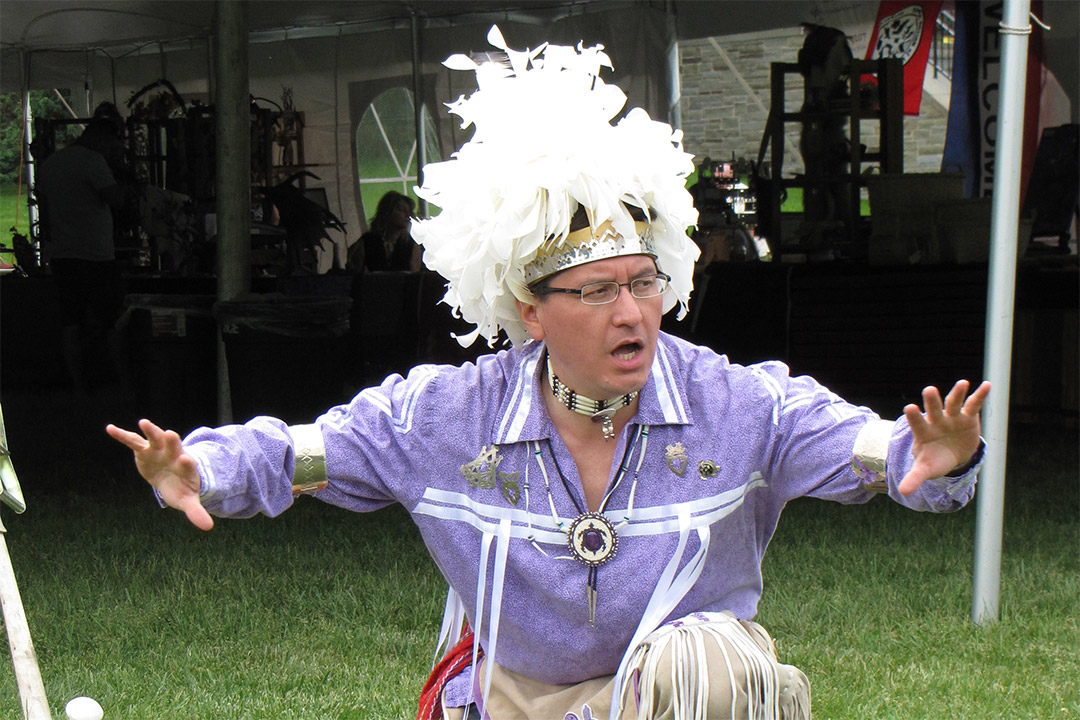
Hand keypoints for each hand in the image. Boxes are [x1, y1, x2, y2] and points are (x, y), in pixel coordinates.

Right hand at [106, 419, 213, 529]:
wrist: (173, 476)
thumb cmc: (181, 488)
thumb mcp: (188, 501)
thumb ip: (196, 512)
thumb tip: (208, 527)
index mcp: (186, 467)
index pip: (188, 465)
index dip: (187, 463)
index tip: (186, 460)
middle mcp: (173, 454)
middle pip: (174, 446)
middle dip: (172, 441)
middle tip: (170, 433)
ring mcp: (158, 450)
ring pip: (155, 438)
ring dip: (150, 431)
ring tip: (143, 422)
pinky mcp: (144, 449)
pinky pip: (132, 441)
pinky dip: (122, 435)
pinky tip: (109, 428)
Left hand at [898, 380, 990, 494]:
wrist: (951, 454)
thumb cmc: (934, 459)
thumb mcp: (925, 469)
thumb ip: (915, 477)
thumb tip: (904, 493)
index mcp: (923, 432)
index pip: (917, 423)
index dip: (915, 416)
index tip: (910, 407)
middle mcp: (936, 421)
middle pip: (934, 409)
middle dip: (932, 401)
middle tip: (929, 390)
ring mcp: (952, 417)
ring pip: (953, 403)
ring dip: (957, 393)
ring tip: (962, 383)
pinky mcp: (967, 416)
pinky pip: (973, 404)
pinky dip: (980, 395)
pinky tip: (986, 385)